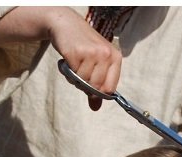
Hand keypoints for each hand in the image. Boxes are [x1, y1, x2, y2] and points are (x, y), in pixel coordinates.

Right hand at [0, 7, 121, 110]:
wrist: (66, 24)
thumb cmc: (84, 46)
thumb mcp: (96, 64)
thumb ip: (98, 86)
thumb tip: (96, 108)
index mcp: (116, 58)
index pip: (110, 89)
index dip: (98, 93)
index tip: (90, 88)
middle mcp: (106, 55)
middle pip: (96, 88)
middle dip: (84, 86)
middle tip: (79, 73)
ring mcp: (92, 53)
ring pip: (83, 82)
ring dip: (75, 79)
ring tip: (74, 64)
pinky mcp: (76, 53)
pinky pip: (72, 75)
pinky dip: (67, 72)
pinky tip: (67, 60)